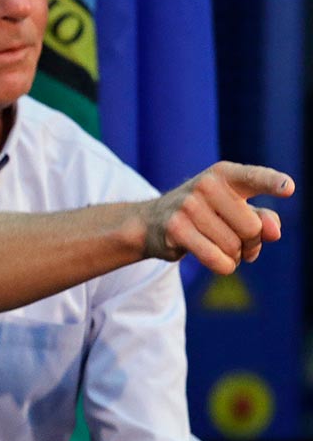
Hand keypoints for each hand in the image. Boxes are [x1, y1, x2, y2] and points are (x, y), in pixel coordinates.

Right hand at [142, 161, 293, 274]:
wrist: (152, 220)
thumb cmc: (206, 213)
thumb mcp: (235, 209)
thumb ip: (262, 218)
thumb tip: (274, 232)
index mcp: (225, 174)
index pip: (253, 177)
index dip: (272, 183)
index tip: (289, 188)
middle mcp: (206, 185)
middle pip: (252, 228)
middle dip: (251, 242)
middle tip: (238, 241)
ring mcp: (188, 206)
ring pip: (234, 247)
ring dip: (235, 256)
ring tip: (219, 246)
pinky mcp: (176, 229)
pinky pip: (218, 260)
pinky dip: (224, 266)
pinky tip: (215, 259)